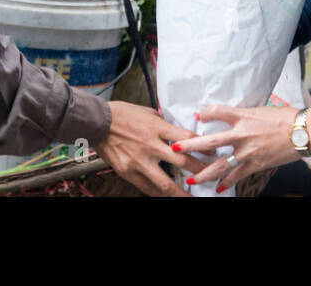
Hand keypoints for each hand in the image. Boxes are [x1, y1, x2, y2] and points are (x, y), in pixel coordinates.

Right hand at [94, 101, 209, 196]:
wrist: (97, 122)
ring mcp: (139, 161)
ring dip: (180, 192)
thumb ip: (164, 125)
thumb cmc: (123, 114)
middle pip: (182, 161)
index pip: (187, 139)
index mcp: (157, 128)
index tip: (213, 153)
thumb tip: (178, 133)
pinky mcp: (128, 172)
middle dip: (199, 170)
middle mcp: (150, 145)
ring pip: (165, 183)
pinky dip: (158, 193)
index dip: (203, 147)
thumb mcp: (148, 113)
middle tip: (212, 176)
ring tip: (191, 198)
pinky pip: (147, 187)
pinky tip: (167, 196)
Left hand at [173, 104, 310, 192]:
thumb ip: (243, 113)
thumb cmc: (285, 117)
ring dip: (203, 174)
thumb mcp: (261, 109)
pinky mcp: (256, 164)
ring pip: (220, 165)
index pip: (217, 111)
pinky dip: (227, 183)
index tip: (197, 115)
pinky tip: (218, 189)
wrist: (303, 130)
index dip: (205, 112)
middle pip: (209, 142)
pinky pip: (237, 176)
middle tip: (175, 149)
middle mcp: (241, 134)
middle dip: (190, 146)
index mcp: (243, 116)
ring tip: (191, 180)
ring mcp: (248, 151)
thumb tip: (229, 114)